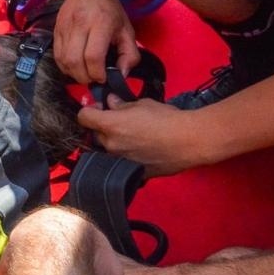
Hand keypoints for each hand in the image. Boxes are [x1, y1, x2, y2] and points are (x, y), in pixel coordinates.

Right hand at [52, 0, 137, 84]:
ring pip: (63, 60)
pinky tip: (75, 66)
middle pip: (75, 60)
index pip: (93, 56)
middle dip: (84, 77)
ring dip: (73, 73)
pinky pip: (57, 55)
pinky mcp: (56, 29)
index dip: (97, 73)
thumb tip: (121, 75)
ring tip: (84, 73)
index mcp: (101, 23)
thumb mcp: (127, 31)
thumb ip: (130, 54)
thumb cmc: (110, 12)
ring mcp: (65, 26)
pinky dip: (65, 66)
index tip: (104, 78)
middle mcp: (80, 24)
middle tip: (93, 79)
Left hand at [74, 95, 204, 175]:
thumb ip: (122, 104)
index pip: (83, 117)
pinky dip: (127, 156)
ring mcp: (121, 161)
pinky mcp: (133, 173)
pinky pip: (122, 162)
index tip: (99, 108)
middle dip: (103, 127)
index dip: (90, 110)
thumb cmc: (167, 119)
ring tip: (134, 136)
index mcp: (111, 125)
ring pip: (108, 150)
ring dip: (114, 142)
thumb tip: (110, 102)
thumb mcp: (142, 104)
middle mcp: (111, 145)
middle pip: (95, 134)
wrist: (189, 141)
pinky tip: (141, 150)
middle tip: (120, 121)